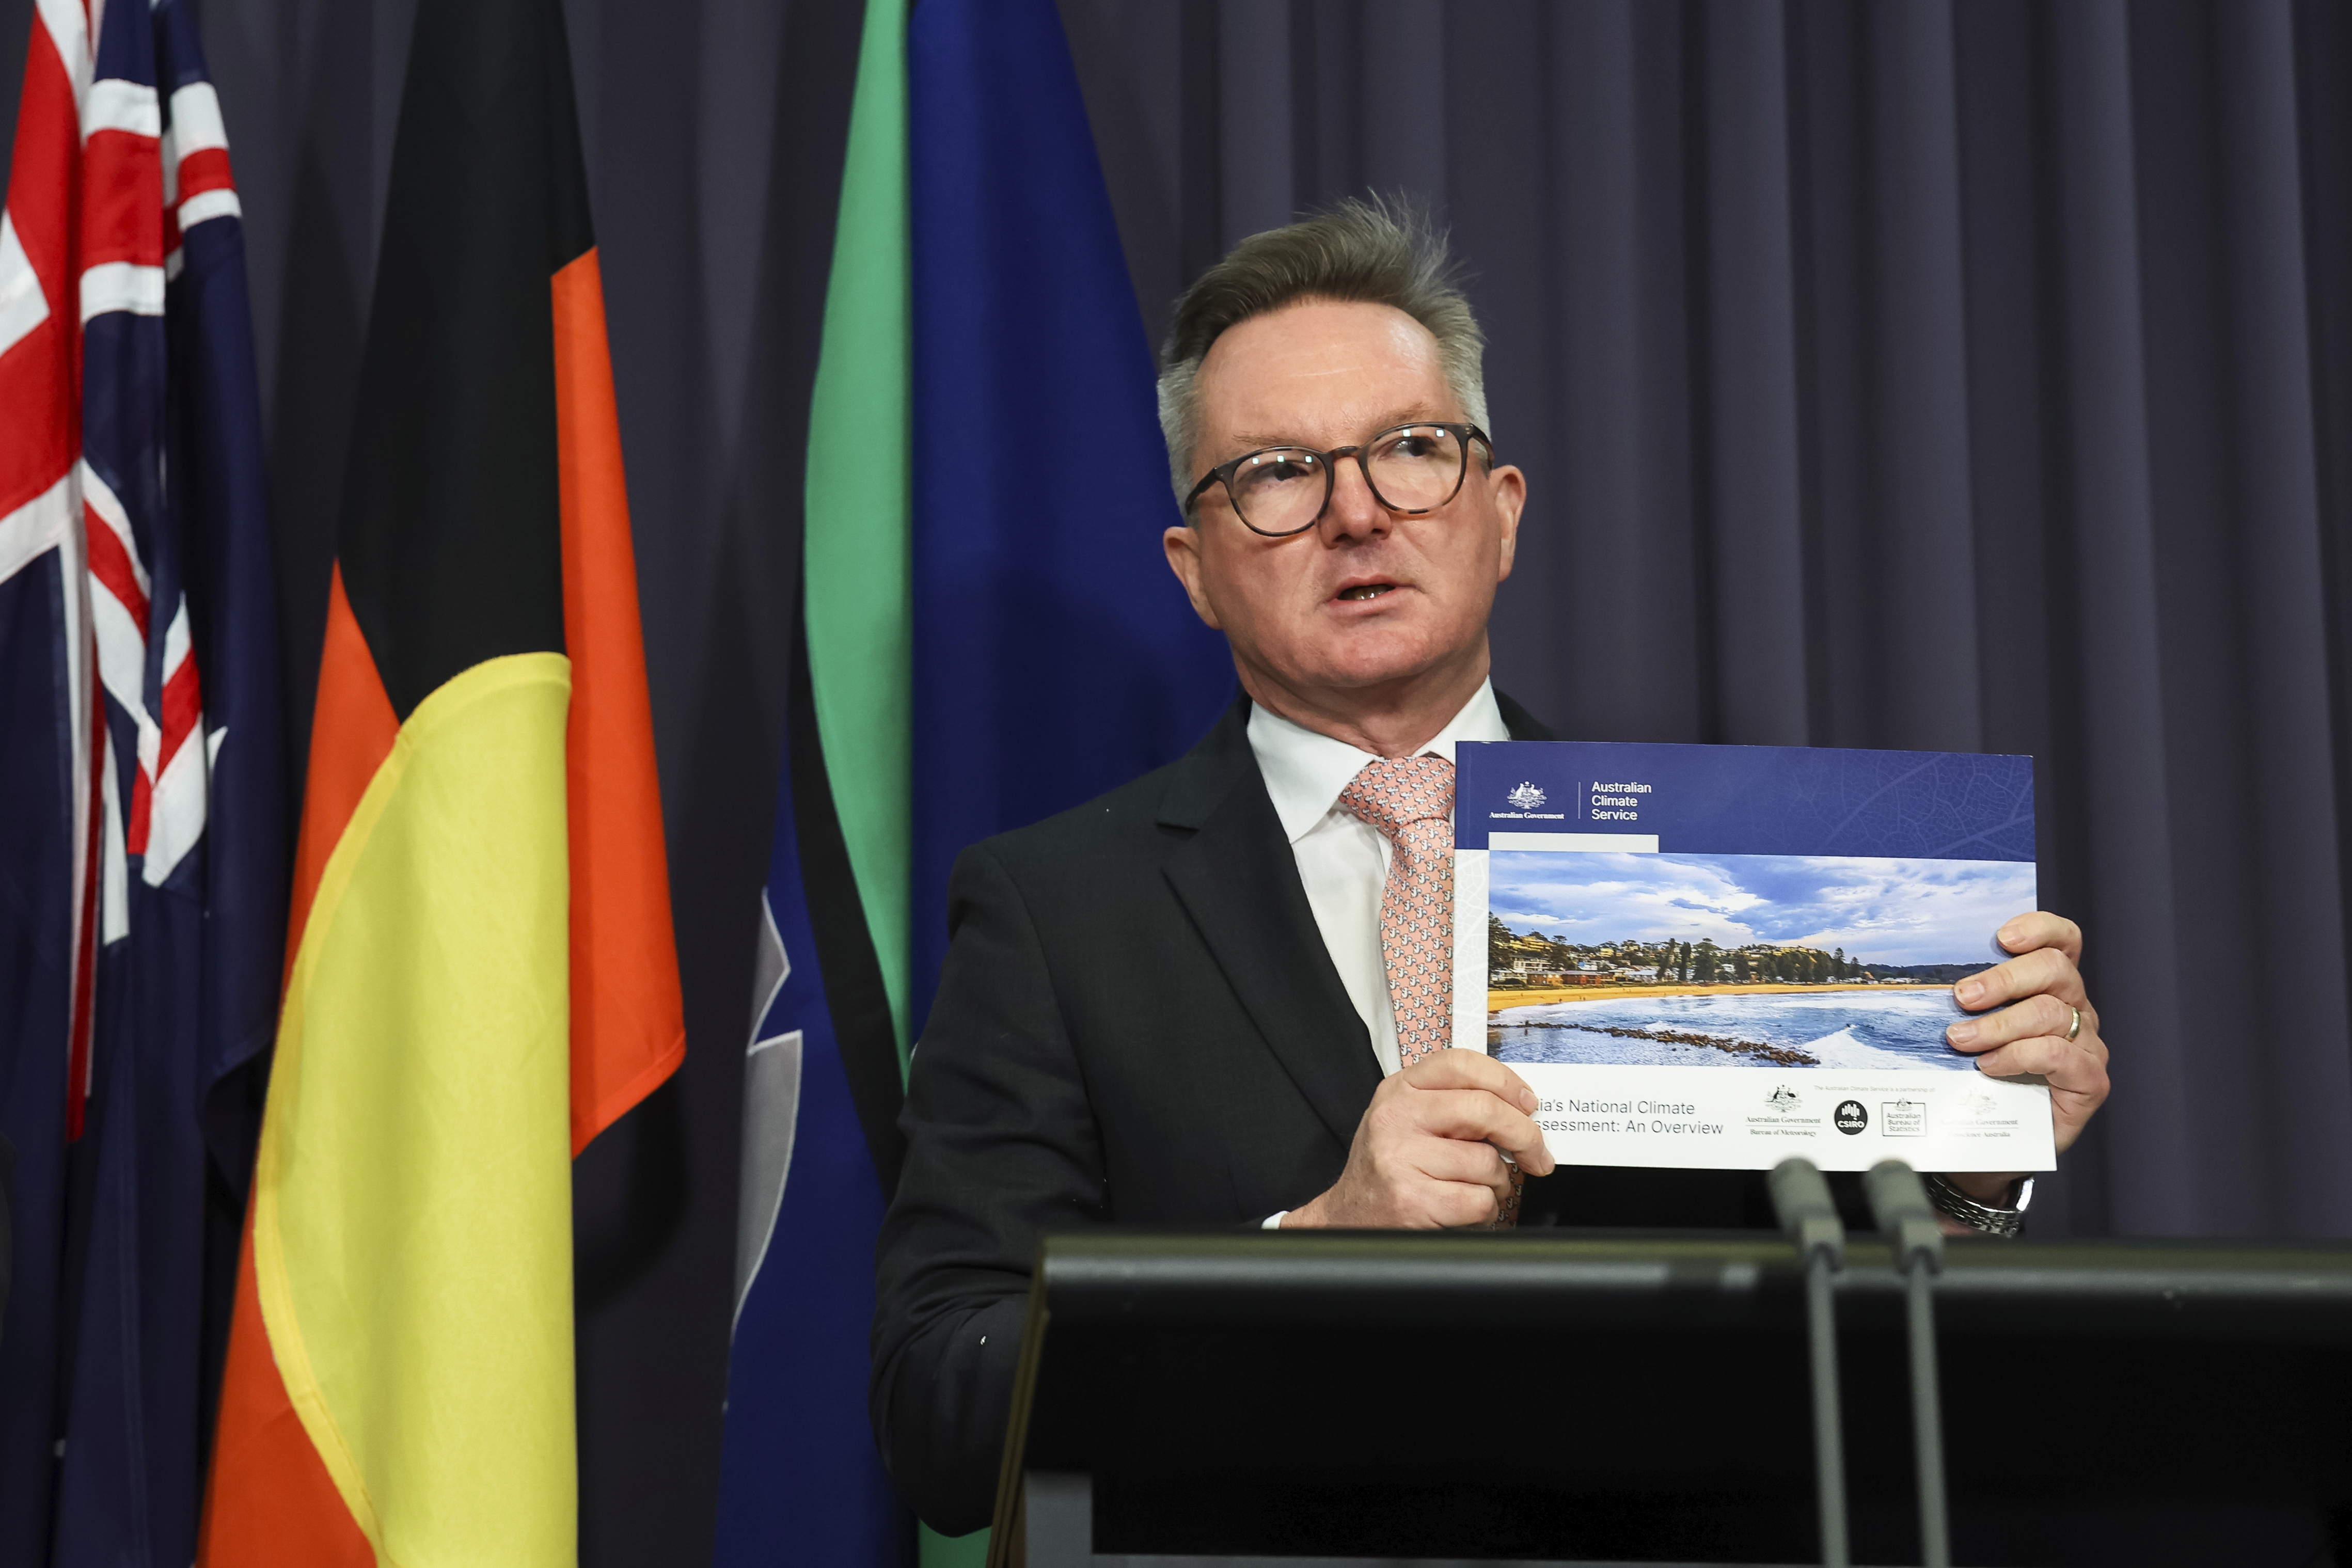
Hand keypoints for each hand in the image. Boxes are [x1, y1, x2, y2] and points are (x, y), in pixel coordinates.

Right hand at [1284, 1048, 1556, 1228]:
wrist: (1348, 1217)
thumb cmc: (1387, 1167)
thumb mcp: (1408, 1120)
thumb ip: (1452, 1104)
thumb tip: (1518, 1108)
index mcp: (1399, 1091)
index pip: (1461, 1064)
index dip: (1505, 1081)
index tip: (1527, 1104)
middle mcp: (1396, 1118)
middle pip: (1483, 1110)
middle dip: (1524, 1135)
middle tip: (1536, 1153)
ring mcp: (1401, 1159)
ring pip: (1487, 1162)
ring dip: (1498, 1182)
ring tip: (1479, 1187)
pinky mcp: (1412, 1200)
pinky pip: (1478, 1200)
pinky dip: (1485, 1210)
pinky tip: (1467, 1208)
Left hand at [1940, 910, 2110, 1202]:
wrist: (1990, 1140)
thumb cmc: (1979, 1079)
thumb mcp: (1969, 1030)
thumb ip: (1965, 1003)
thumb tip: (1920, 979)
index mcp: (2050, 988)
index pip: (2062, 942)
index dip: (2040, 929)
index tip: (2003, 936)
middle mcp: (2075, 1010)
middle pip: (2055, 970)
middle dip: (2003, 979)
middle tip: (1962, 996)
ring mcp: (2086, 1045)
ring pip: (2051, 1012)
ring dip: (1999, 1024)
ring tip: (1961, 1040)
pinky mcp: (2089, 1081)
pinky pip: (2059, 1055)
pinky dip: (2018, 1056)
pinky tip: (1989, 1066)